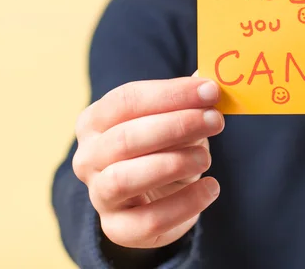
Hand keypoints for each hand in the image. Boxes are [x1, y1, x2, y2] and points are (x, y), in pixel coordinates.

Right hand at [72, 75, 223, 248]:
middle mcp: (88, 157)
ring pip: (126, 178)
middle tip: (216, 120)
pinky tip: (211, 187)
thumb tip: (209, 76)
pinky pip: (149, 220)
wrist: (154, 198)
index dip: (170, 94)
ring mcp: (100, 195)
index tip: (210, 91)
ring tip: (206, 156)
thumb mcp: (172, 119)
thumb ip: (188, 99)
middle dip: (177, 125)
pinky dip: (186, 204)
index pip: (126, 100)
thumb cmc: (162, 147)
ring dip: (173, 163)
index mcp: (96, 121)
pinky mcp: (119, 229)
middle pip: (125, 137)